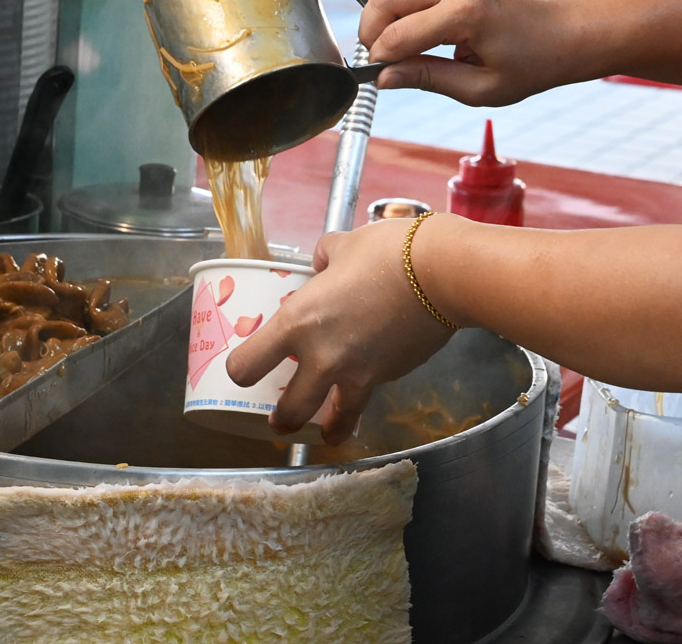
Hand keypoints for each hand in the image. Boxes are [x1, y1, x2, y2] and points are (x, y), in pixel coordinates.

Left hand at [225, 219, 455, 443]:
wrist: (442, 275)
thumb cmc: (386, 253)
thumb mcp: (342, 245)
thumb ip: (324, 258)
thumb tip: (322, 264)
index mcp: (298, 322)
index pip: (249, 364)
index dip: (240, 370)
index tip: (242, 371)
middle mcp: (323, 357)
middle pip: (290, 410)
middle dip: (281, 420)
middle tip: (278, 421)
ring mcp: (358, 373)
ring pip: (335, 420)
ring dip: (327, 430)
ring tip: (325, 435)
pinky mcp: (390, 377)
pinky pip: (370, 393)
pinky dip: (366, 394)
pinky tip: (370, 382)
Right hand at [359, 0, 576, 105]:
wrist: (565, 34)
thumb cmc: (533, 64)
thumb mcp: (479, 87)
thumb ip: (426, 78)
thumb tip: (384, 79)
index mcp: (466, 13)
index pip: (398, 35)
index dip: (381, 60)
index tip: (378, 79)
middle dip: (370, 32)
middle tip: (379, 61)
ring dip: (382, 19)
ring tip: (394, 51)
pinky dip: (399, 13)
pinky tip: (412, 38)